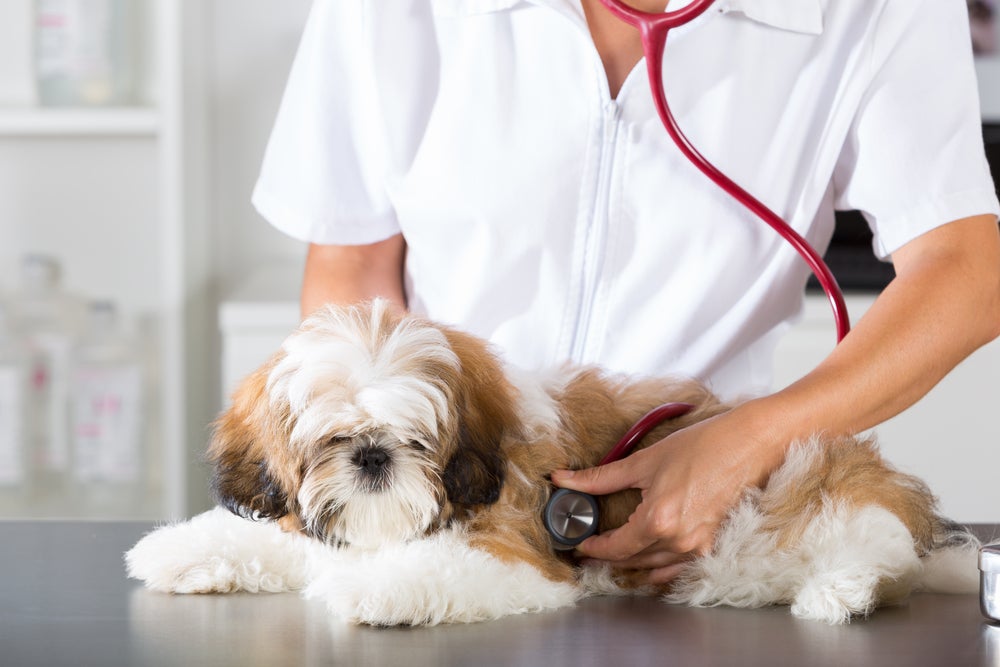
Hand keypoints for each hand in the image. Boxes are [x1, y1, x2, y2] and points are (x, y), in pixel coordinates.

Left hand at [550, 405, 782, 584]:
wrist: (749, 444)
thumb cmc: (703, 446)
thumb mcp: (644, 461)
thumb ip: (600, 478)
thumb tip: (565, 480)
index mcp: (658, 521)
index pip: (615, 548)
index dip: (592, 549)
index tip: (578, 544)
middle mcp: (679, 541)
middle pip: (632, 562)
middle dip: (607, 558)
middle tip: (588, 551)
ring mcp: (699, 547)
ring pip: (654, 568)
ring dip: (631, 564)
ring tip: (612, 555)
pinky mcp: (713, 546)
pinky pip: (678, 569)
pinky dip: (659, 568)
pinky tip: (648, 561)